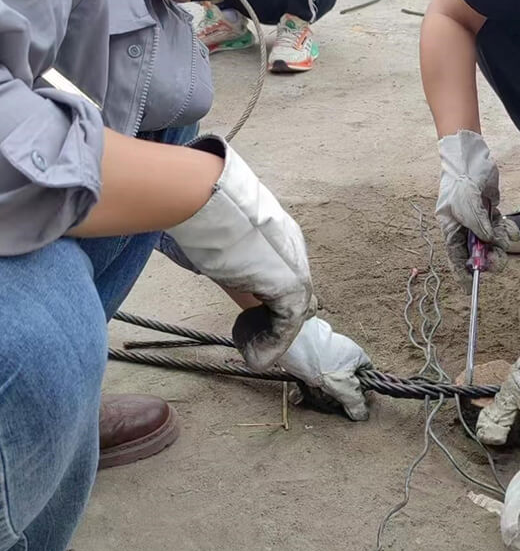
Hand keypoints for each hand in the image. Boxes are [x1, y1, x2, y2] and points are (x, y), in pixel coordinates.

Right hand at [168, 136, 312, 369]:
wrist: (199, 196)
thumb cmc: (194, 207)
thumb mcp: (210, 234)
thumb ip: (216, 252)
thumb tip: (197, 256)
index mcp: (274, 231)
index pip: (282, 270)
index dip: (268, 296)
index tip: (247, 315)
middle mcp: (291, 245)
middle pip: (294, 292)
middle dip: (277, 319)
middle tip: (251, 338)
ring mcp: (295, 265)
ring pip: (293, 312)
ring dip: (271, 336)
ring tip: (250, 349)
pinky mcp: (291, 285)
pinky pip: (287, 325)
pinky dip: (271, 344)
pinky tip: (254, 354)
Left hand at [273, 316, 370, 420]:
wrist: (294, 346)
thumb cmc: (322, 361)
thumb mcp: (344, 387)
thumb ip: (355, 403)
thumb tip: (363, 415)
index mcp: (356, 356)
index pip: (366, 375)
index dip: (360, 391)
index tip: (352, 401)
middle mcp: (342, 355)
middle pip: (344, 382)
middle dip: (334, 395)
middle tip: (327, 398)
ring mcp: (325, 356)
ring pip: (326, 382)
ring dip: (318, 393)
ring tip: (311, 393)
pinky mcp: (309, 359)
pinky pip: (311, 378)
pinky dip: (306, 388)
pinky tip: (297, 395)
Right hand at [435, 130, 510, 285]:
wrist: (472, 157)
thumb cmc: (461, 181)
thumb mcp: (467, 205)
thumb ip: (478, 225)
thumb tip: (488, 242)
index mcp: (451, 228)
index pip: (456, 256)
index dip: (462, 272)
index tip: (470, 288)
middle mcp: (464, 227)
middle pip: (476, 251)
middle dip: (487, 258)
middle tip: (499, 262)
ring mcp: (478, 219)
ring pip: (491, 240)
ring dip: (500, 244)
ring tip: (507, 241)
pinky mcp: (490, 210)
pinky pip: (500, 226)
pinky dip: (508, 230)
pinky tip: (514, 233)